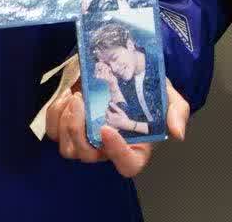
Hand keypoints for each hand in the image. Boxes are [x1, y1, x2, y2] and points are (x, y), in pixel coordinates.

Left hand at [46, 78, 187, 177]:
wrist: (126, 68)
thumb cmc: (149, 88)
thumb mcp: (169, 96)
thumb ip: (177, 112)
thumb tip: (178, 133)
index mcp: (134, 146)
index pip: (127, 164)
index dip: (116, 153)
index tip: (107, 128)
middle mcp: (107, 148)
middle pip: (87, 155)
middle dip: (79, 131)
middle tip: (81, 101)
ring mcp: (86, 139)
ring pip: (67, 147)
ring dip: (66, 123)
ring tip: (74, 97)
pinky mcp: (68, 126)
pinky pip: (53, 131)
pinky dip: (55, 115)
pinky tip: (66, 96)